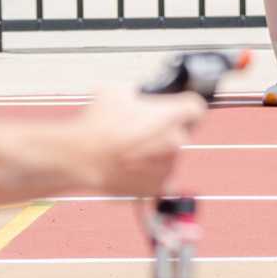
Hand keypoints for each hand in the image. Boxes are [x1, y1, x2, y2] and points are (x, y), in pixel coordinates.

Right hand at [77, 87, 203, 196]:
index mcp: (175, 114)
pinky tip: (130, 169)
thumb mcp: (116, 90)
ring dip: (155, 154)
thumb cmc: (98, 123)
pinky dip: (148, 175)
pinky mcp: (158, 187)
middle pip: (178, 133)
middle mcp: (178, 140)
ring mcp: (170, 165)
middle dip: (162, 132)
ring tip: (127, 152)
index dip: (182, 108)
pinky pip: (160, 179)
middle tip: (137, 132)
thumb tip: (135, 95)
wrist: (81, 157)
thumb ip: (135, 92)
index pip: (195, 108)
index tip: (172, 111)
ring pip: (168, 156)